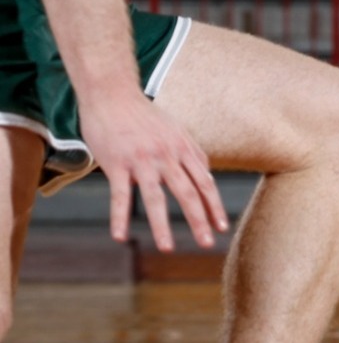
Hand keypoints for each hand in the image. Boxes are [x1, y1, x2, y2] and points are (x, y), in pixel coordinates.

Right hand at [79, 90, 227, 251]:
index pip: (205, 182)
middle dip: (199, 220)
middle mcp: (167, 156)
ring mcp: (142, 160)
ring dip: (162, 226)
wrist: (113, 94)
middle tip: (207, 243)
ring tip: (168, 248)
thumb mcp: (176, 130)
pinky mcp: (116, 163)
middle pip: (187, 192)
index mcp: (184, 148)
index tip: (222, 226)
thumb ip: (191, 153)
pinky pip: (119, 196)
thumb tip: (206, 176)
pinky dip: (120, 217)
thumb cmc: (144, 116)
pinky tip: (120, 236)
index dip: (214, 205)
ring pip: (155, 198)